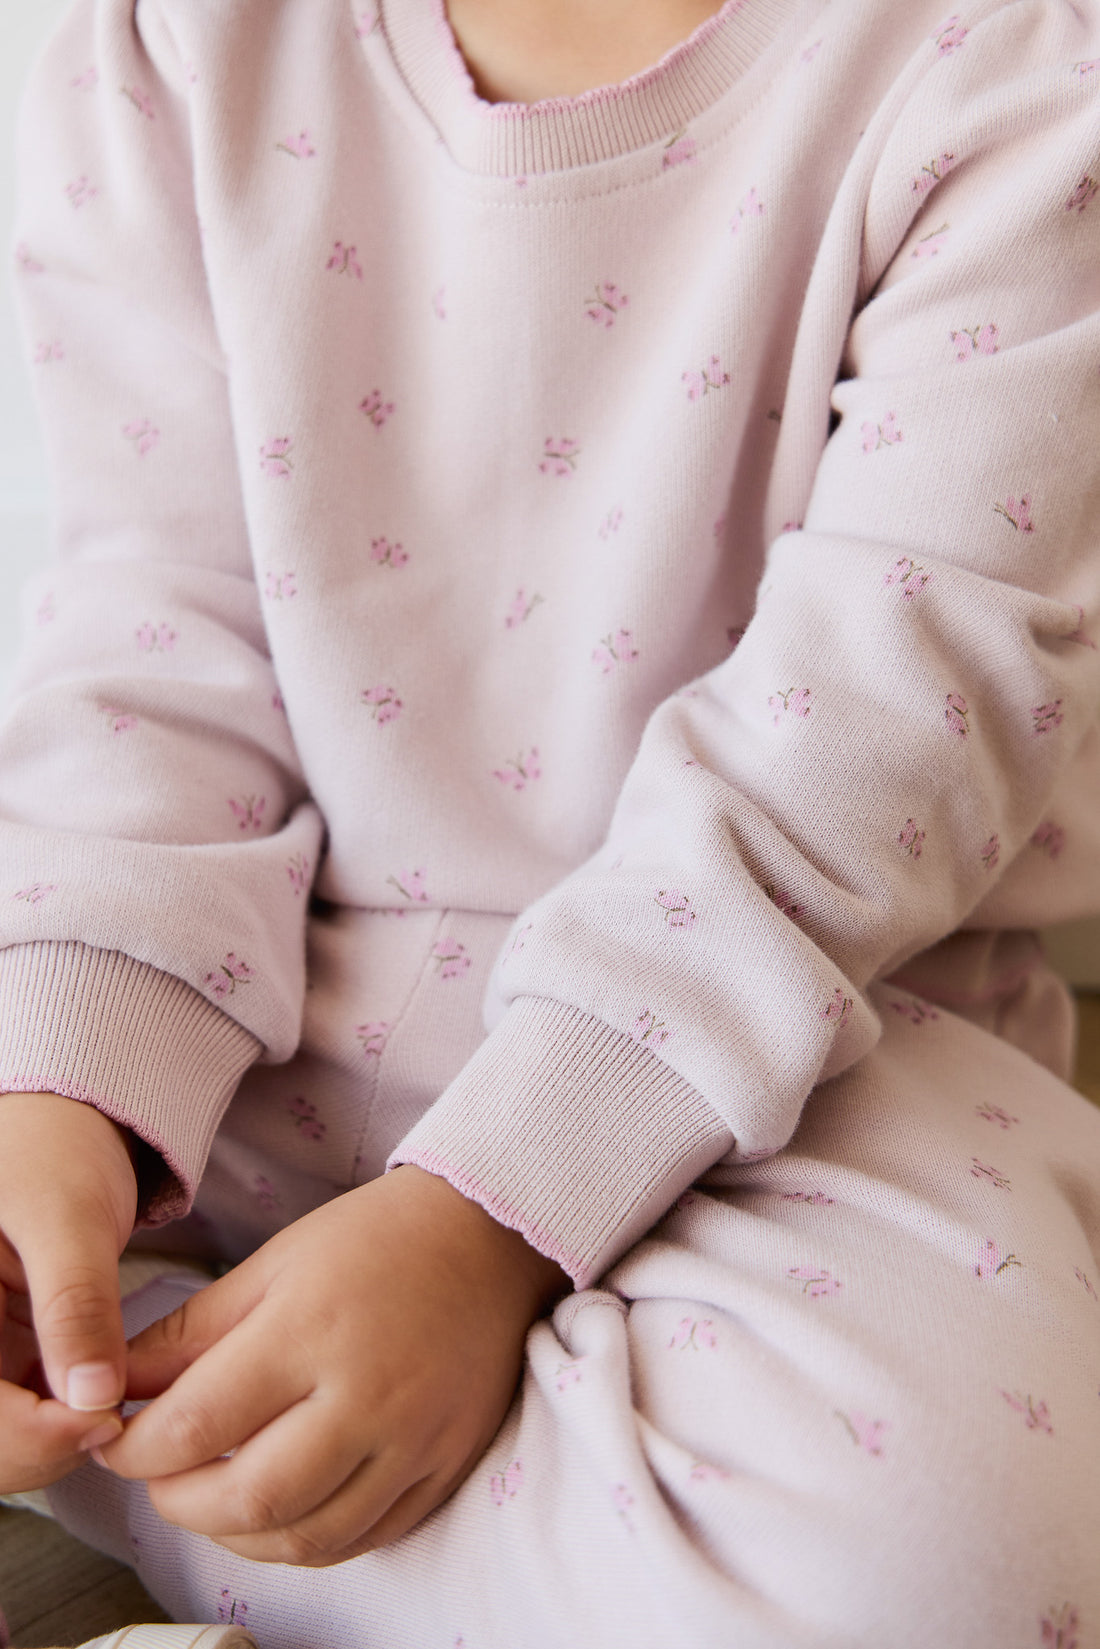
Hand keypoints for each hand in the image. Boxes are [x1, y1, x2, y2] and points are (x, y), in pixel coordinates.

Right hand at [0, 1092, 137, 1490]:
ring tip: (110, 1407)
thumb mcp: (68, 1214)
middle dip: (39, 1447)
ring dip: (49, 1443)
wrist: (66, 1121)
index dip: (27, 1434)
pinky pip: (17, 1415)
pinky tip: (99, 1402)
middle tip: (112, 1420)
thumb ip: (77, 1302)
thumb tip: (94, 1400)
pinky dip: (57, 1423)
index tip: (100, 1420)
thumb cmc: (55, 1146)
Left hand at [100, 1165, 568, 1564]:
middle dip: (180, 1504)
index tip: (118, 1443)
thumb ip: (191, 1332)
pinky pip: (366, 1539)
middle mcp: (365, 1397)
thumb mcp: (273, 1263)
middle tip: (160, 1479)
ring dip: (239, 1537)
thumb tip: (119, 1385)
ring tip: (214, 1501)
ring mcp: (414, 1441)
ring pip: (306, 1538)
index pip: (197, 1423)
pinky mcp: (446, 1467)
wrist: (490, 1237)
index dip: (138, 1449)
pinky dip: (308, 1541)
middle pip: (248, 1499)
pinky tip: (282, 1511)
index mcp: (310, 1331)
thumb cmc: (378, 1239)